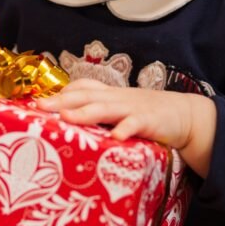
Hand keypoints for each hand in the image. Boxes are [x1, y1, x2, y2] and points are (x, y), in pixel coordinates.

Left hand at [36, 79, 216, 176]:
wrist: (186, 116)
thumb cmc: (148, 115)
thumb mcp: (122, 110)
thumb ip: (101, 114)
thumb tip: (71, 123)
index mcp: (110, 95)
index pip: (82, 87)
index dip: (61, 92)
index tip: (38, 100)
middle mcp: (117, 98)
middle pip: (85, 95)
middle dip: (61, 101)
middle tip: (39, 106)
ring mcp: (132, 108)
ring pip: (105, 108)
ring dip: (84, 112)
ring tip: (66, 118)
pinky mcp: (149, 121)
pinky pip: (135, 124)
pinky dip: (125, 129)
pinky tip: (116, 138)